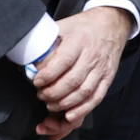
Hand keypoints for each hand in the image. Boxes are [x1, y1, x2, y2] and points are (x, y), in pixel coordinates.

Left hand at [31, 7, 132, 139]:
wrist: (111, 24)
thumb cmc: (83, 26)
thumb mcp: (63, 26)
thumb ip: (48, 42)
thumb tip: (28, 61)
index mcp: (79, 40)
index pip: (64, 61)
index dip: (48, 75)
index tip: (36, 82)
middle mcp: (92, 56)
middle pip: (72, 81)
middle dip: (53, 93)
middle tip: (40, 95)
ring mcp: (101, 68)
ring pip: (83, 92)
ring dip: (64, 103)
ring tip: (50, 105)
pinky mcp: (107, 78)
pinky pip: (96, 98)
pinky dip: (82, 110)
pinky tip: (69, 115)